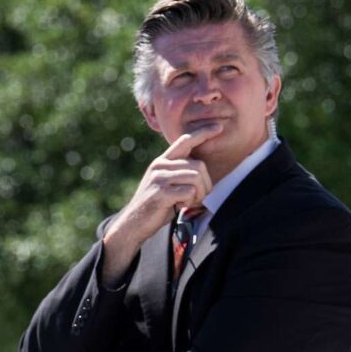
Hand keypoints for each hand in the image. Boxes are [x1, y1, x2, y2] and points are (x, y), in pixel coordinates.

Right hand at [100, 123, 222, 280]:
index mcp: (161, 162)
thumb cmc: (154, 206)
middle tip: (197, 198)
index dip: (203, 133)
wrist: (132, 225)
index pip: (185, 141)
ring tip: (188, 203)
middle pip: (198, 165)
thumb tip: (200, 168)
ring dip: (199, 194)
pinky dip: (190, 201)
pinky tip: (180, 206)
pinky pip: (190, 191)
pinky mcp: (161, 192)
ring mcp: (159, 178)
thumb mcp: (164, 184)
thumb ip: (178, 173)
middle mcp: (160, 166)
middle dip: (205, 184)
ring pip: (196, 177)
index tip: (218, 127)